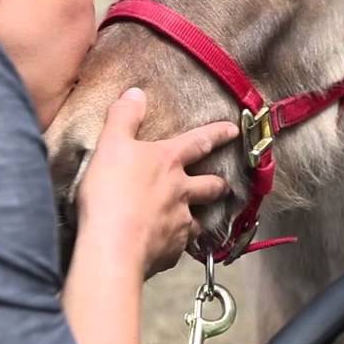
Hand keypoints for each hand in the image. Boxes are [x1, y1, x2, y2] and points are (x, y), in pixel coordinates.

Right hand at [75, 88, 237, 276]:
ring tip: (195, 221)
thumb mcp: (110, 144)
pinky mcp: (173, 250)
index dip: (217, 133)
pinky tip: (166, 247)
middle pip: (211, 186)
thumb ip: (123, 117)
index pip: (200, 141)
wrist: (113, 245)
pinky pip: (179, 246)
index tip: (233, 131)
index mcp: (169, 161)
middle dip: (218, 184)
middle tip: (223, 185)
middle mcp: (182, 191)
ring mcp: (181, 222)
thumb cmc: (110, 191)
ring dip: (199, 219)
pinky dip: (174, 245)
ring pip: (199, 220)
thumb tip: (136, 93)